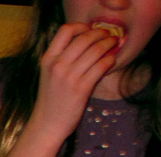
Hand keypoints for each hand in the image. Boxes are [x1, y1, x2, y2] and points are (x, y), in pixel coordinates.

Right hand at [31, 23, 117, 144]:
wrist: (46, 125)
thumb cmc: (50, 100)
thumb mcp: (49, 74)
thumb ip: (62, 57)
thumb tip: (88, 40)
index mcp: (48, 59)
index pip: (66, 30)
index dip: (81, 26)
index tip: (89, 31)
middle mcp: (57, 65)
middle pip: (84, 37)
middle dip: (101, 33)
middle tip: (108, 36)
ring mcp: (69, 77)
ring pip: (96, 50)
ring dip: (109, 44)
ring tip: (114, 44)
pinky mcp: (81, 88)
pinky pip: (101, 66)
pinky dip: (110, 59)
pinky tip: (111, 60)